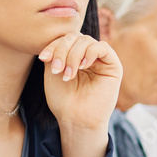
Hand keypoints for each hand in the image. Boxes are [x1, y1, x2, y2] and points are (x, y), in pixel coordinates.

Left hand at [39, 32, 121, 156]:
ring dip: (74, 55)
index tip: (43, 58)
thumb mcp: (52, 71)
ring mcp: (100, 60)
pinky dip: (90, 53)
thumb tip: (58, 37)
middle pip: (75, 37)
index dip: (54, 45)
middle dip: (62, 50)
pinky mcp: (113, 66)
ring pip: (86, 41)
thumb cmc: (63, 99)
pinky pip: (103, 47)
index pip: (65, 39)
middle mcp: (87, 56)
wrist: (75, 119)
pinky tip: (82, 67)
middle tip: (56, 69)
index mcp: (73, 55)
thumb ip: (55, 52)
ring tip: (68, 74)